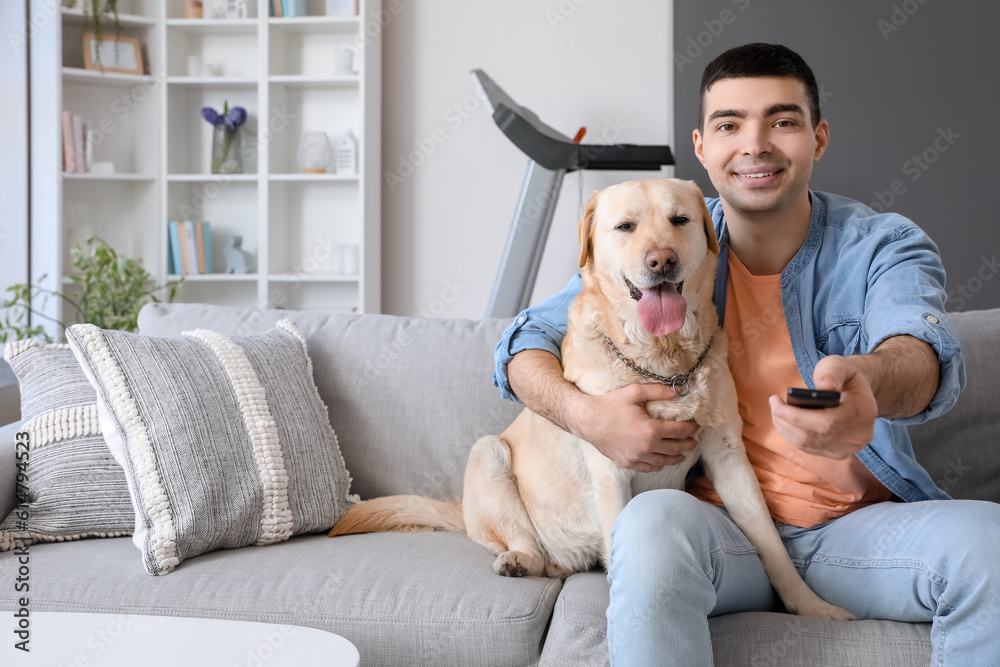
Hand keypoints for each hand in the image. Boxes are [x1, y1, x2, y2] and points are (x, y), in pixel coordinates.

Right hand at [572, 383, 698, 472]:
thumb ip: (658, 391)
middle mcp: (647, 447)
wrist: (588, 421)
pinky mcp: (628, 463)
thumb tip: (679, 390)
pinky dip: (658, 465)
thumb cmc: (610, 405)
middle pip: (676, 449)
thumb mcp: (634, 392)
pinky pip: (649, 468)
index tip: (695, 424)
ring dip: (676, 457)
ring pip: (664, 462)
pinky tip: (662, 461)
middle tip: (693, 440)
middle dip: (688, 444)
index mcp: (651, 430)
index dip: (691, 428)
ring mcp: (637, 457)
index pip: (680, 431)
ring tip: (682, 453)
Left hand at [768, 355, 877, 459]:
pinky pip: (809, 448)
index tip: (775, 402)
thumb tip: (824, 387)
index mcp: (862, 411)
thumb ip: (832, 372)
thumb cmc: (845, 377)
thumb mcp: (839, 365)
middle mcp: (858, 435)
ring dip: (786, 429)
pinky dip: (793, 435)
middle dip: (785, 421)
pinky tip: (786, 422)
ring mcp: (849, 448)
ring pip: (807, 444)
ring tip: (777, 411)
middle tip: (773, 404)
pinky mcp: (839, 453)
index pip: (825, 423)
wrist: (859, 394)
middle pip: (811, 437)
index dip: (795, 416)